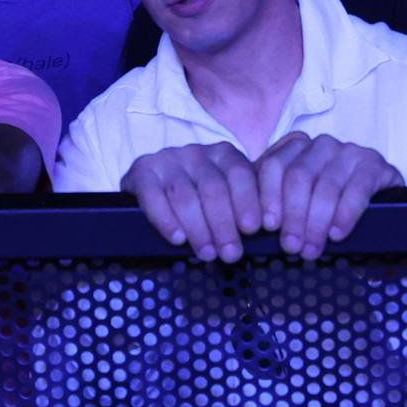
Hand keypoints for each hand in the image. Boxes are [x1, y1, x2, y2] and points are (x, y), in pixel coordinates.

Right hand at [125, 142, 265, 262]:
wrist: (152, 184)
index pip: (240, 174)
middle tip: (230, 253)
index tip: (253, 229)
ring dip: (198, 229)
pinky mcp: (142, 170)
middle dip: (224, 225)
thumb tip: (264, 234)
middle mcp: (195, 152)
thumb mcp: (224, 195)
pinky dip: (166, 220)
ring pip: (185, 196)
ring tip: (207, 254)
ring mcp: (167, 160)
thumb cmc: (198, 198)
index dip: (247, 202)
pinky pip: (153, 196)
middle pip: (213, 189)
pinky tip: (177, 239)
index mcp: (223, 154)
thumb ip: (241, 207)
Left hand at [255, 133, 401, 258]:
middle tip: (292, 246)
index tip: (268, 227)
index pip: (273, 166)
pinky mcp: (375, 165)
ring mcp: (349, 152)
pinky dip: (345, 214)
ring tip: (311, 249)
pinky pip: (357, 189)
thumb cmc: (327, 202)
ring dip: (317, 223)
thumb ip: (275, 203)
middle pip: (298, 177)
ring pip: (325, 186)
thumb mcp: (298, 198)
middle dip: (293, 216)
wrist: (377, 195)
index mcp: (295, 147)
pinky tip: (337, 234)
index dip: (269, 197)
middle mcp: (321, 145)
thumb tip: (254, 228)